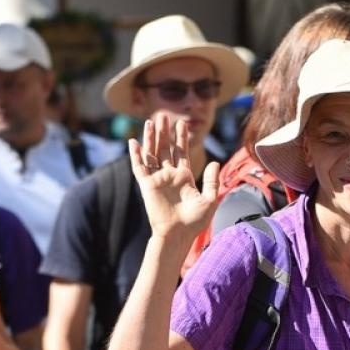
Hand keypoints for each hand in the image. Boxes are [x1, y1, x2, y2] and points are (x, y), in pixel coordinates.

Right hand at [128, 114, 219, 243]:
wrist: (178, 234)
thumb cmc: (195, 222)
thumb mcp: (210, 199)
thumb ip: (212, 181)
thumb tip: (215, 162)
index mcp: (184, 177)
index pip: (181, 152)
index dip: (181, 138)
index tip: (181, 123)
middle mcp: (169, 176)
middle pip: (166, 149)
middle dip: (165, 132)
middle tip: (163, 115)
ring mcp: (157, 179)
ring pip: (152, 154)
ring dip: (151, 138)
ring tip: (151, 121)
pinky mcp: (147, 185)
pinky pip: (139, 167)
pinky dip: (136, 155)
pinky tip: (134, 142)